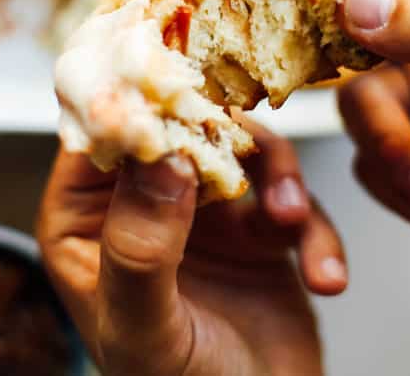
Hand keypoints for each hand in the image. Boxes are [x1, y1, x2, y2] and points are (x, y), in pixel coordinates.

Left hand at [36, 121, 346, 375]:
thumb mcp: (145, 328)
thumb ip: (139, 246)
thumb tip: (158, 158)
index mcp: (84, 220)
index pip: (97, 136)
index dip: (135, 100)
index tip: (177, 82)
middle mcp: (141, 205)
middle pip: (178, 127)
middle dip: (220, 131)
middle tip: (249, 139)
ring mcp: (204, 214)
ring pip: (243, 152)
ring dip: (278, 181)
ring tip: (289, 221)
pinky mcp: (259, 231)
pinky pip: (292, 200)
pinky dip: (314, 231)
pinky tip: (325, 275)